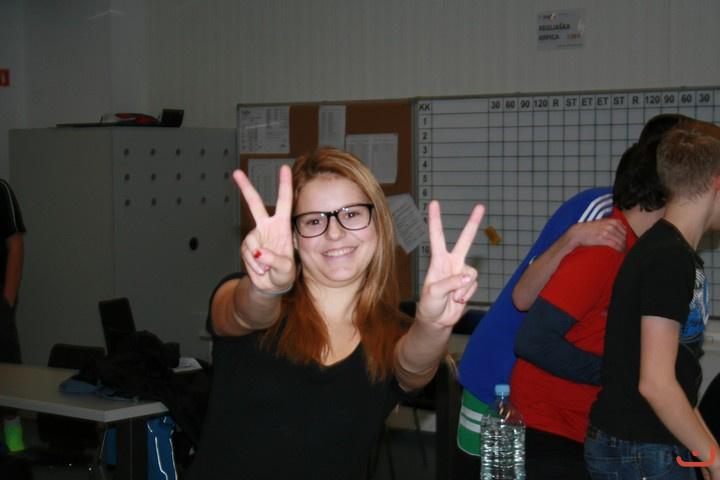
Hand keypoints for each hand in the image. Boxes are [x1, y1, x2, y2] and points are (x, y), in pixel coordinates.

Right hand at [233, 166, 295, 291]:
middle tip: (236, 173)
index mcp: (282, 226)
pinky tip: (260, 269)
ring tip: (267, 268)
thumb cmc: (283, 273)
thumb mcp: (285, 269)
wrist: (271, 285)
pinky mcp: (247, 247)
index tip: (284, 168)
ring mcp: (256, 236)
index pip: (284, 202)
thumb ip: (274, 260)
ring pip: (251, 241)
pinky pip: (247, 254)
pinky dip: (253, 265)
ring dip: (258, 259)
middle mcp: (267, 227)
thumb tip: (258, 252)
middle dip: (245, 188)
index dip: (284, 185)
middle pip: (255, 204)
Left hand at [417, 200, 484, 327]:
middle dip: (473, 223)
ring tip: (453, 297)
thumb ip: (450, 283)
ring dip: (464, 287)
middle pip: (465, 240)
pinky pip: (474, 285)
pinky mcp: (469, 284)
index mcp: (438, 261)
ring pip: (472, 272)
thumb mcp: (434, 293)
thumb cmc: (429, 305)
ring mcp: (461, 273)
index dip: (435, 220)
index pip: (437, 236)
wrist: (437, 321)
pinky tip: (458, 300)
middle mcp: (451, 263)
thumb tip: (468, 276)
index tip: (434, 203)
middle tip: (481, 206)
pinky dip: (467, 294)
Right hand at [568, 218, 625, 251]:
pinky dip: (619, 249)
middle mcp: (610, 226)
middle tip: (624, 248)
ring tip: (622, 250)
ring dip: (623, 247)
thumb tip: (623, 227)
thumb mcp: (602, 221)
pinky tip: (620, 251)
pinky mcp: (602, 239)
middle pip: (623, 236)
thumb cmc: (590, 228)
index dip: (626, 237)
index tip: (625, 241)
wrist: (579, 232)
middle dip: (625, 243)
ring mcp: (606, 233)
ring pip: (621, 241)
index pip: (624, 230)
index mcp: (611, 222)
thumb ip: (613, 223)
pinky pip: (615, 245)